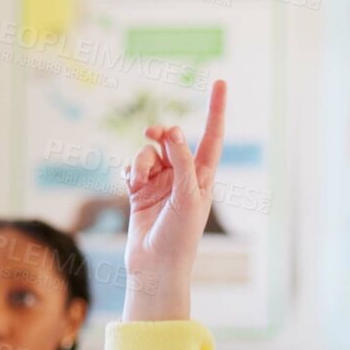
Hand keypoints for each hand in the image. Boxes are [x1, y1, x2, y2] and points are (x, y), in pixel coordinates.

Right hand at [121, 80, 226, 321]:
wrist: (155, 267)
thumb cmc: (179, 237)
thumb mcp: (187, 197)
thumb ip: (181, 162)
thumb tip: (174, 132)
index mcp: (203, 176)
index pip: (212, 135)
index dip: (216, 109)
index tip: (220, 82)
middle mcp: (182, 176)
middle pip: (172, 140)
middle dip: (161, 136)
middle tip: (155, 136)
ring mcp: (160, 183)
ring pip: (148, 153)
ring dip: (141, 159)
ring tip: (138, 178)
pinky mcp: (139, 192)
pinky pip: (131, 167)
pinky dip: (129, 171)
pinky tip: (129, 183)